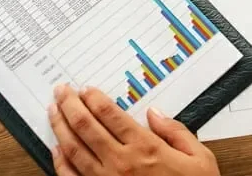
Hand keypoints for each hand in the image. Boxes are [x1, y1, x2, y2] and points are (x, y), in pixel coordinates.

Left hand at [49, 84, 220, 175]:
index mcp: (146, 147)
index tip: (85, 88)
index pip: (111, 115)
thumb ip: (176, 132)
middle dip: (71, 105)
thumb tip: (155, 113)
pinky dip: (60, 162)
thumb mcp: (199, 158)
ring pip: (74, 149)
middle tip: (61, 90)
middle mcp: (121, 162)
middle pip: (87, 127)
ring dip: (60, 127)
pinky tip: (55, 149)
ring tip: (53, 111)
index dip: (95, 99)